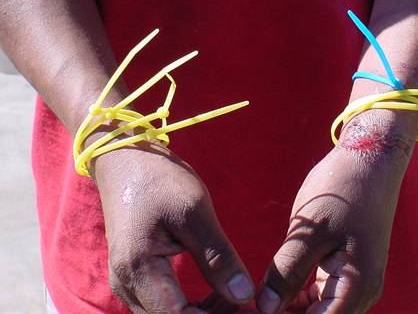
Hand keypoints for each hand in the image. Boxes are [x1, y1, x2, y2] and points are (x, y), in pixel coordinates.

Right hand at [90, 139, 254, 312]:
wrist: (126, 161)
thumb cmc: (159, 180)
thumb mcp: (195, 212)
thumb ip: (218, 257)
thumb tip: (244, 296)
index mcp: (139, 269)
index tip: (248, 308)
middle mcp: (127, 284)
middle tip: (247, 302)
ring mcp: (128, 282)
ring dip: (203, 313)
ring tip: (236, 295)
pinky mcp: (135, 277)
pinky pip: (164, 306)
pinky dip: (192, 306)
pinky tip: (217, 291)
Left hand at [257, 112, 416, 312]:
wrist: (369, 161)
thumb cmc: (341, 191)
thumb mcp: (309, 232)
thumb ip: (288, 272)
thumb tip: (265, 308)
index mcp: (355, 288)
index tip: (247, 312)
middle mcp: (360, 293)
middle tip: (245, 307)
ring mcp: (355, 283)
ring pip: (316, 312)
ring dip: (286, 310)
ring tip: (252, 302)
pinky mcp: (345, 271)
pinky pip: (319, 297)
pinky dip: (295, 298)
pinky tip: (271, 291)